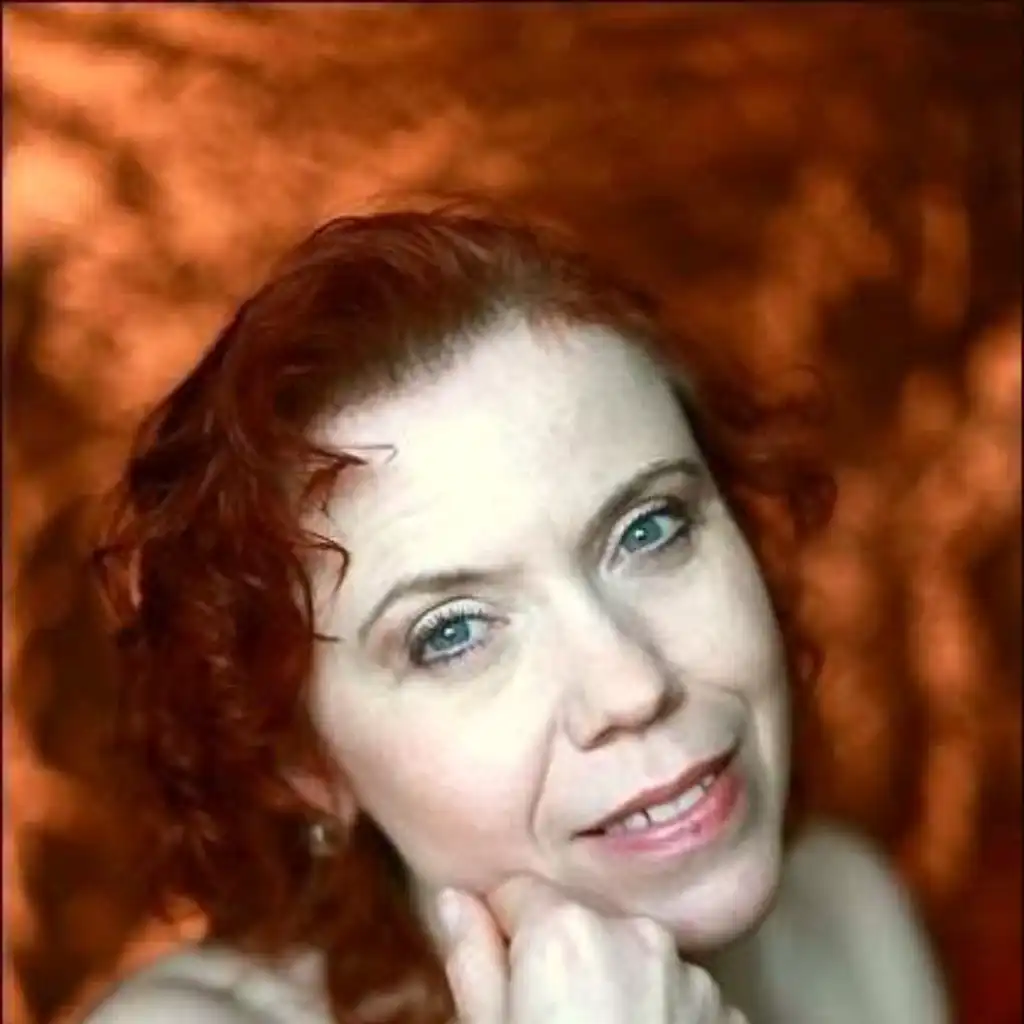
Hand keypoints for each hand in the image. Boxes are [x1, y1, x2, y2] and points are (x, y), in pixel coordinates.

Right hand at [435, 877, 747, 1023]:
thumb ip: (472, 959)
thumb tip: (455, 900)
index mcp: (567, 930)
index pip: (519, 893)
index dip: (503, 936)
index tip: (504, 983)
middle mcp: (637, 935)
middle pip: (582, 924)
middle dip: (563, 961)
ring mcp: (692, 977)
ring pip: (635, 960)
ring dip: (617, 988)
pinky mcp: (730, 1017)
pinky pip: (679, 998)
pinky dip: (661, 1019)